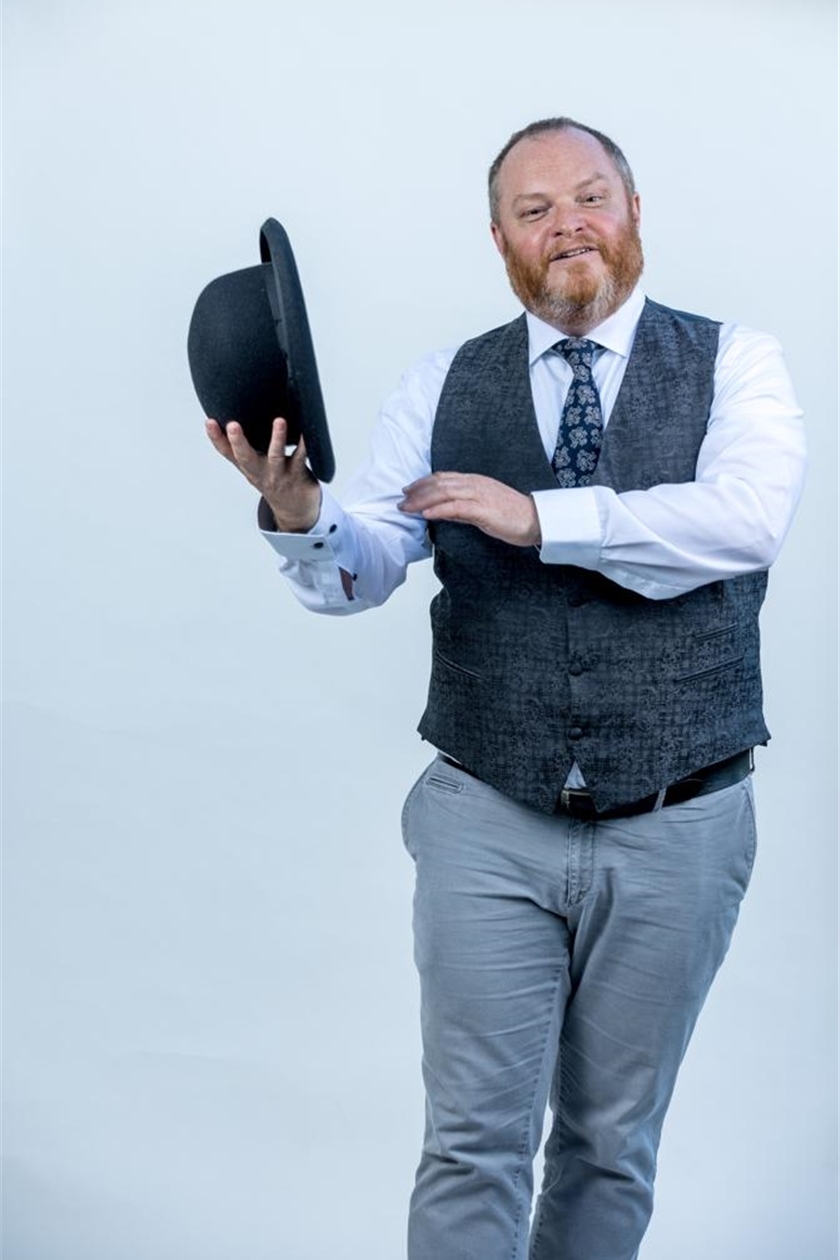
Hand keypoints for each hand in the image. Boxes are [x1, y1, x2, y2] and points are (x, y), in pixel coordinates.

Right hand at [206, 416, 320, 531]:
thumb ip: (241, 447)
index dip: (216, 438)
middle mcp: (261, 472)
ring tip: (279, 421)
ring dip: (277, 438)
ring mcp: (280, 475)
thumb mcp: (252, 467)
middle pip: (246, 457)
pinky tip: (307, 430)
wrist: (295, 510)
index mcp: (247, 467)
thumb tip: (229, 418)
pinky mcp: (299, 475)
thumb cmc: (272, 481)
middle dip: (238, 441)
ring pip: (277, 456)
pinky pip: (303, 457)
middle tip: (232, 425)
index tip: (209, 422)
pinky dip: (306, 444)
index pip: (227, 453)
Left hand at [399, 472, 540, 547]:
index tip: (408, 490)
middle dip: (417, 491)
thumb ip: (462, 508)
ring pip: (444, 492)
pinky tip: (426, 514)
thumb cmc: (512, 516)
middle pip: (439, 483)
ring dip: (422, 500)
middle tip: (401, 500)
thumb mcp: (482, 509)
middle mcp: (475, 484)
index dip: (423, 482)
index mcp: (475, 481)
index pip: (444, 477)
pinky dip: (438, 509)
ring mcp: (480, 495)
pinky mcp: (483, 510)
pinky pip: (456, 507)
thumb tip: (441, 511)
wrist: (536, 520)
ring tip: (407, 508)